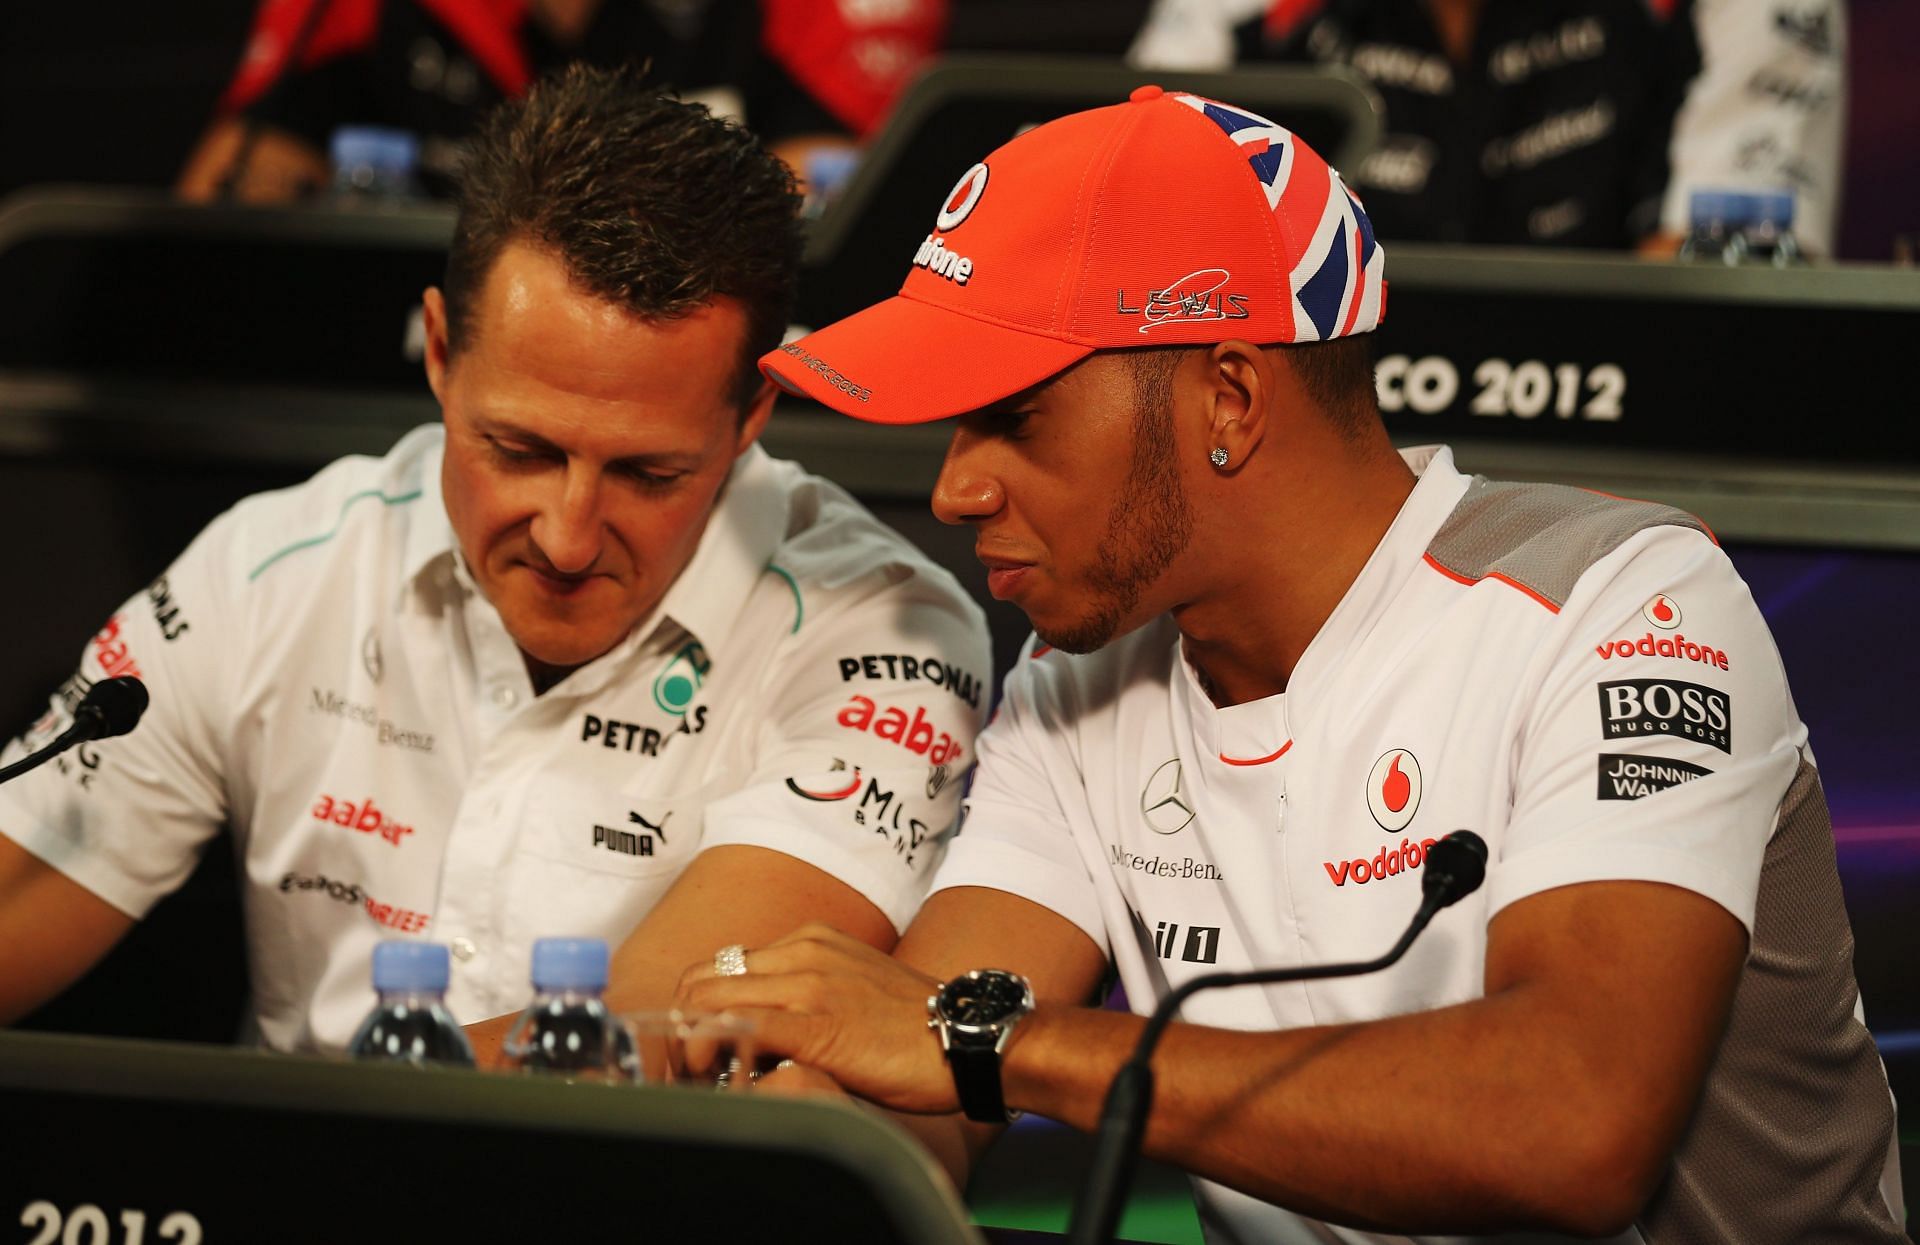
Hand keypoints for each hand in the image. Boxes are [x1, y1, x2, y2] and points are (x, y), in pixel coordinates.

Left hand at [676, 923, 957, 1113]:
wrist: (969, 1037)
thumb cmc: (917, 1027)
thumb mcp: (855, 988)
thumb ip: (808, 995)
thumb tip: (762, 1032)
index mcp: (810, 939)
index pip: (723, 967)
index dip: (697, 1009)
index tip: (699, 1048)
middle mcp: (803, 950)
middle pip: (702, 980)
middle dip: (681, 1028)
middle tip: (689, 1069)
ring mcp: (808, 983)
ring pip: (708, 1000)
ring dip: (690, 1045)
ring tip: (703, 1080)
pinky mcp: (817, 1023)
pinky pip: (738, 1029)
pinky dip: (716, 1055)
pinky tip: (723, 1079)